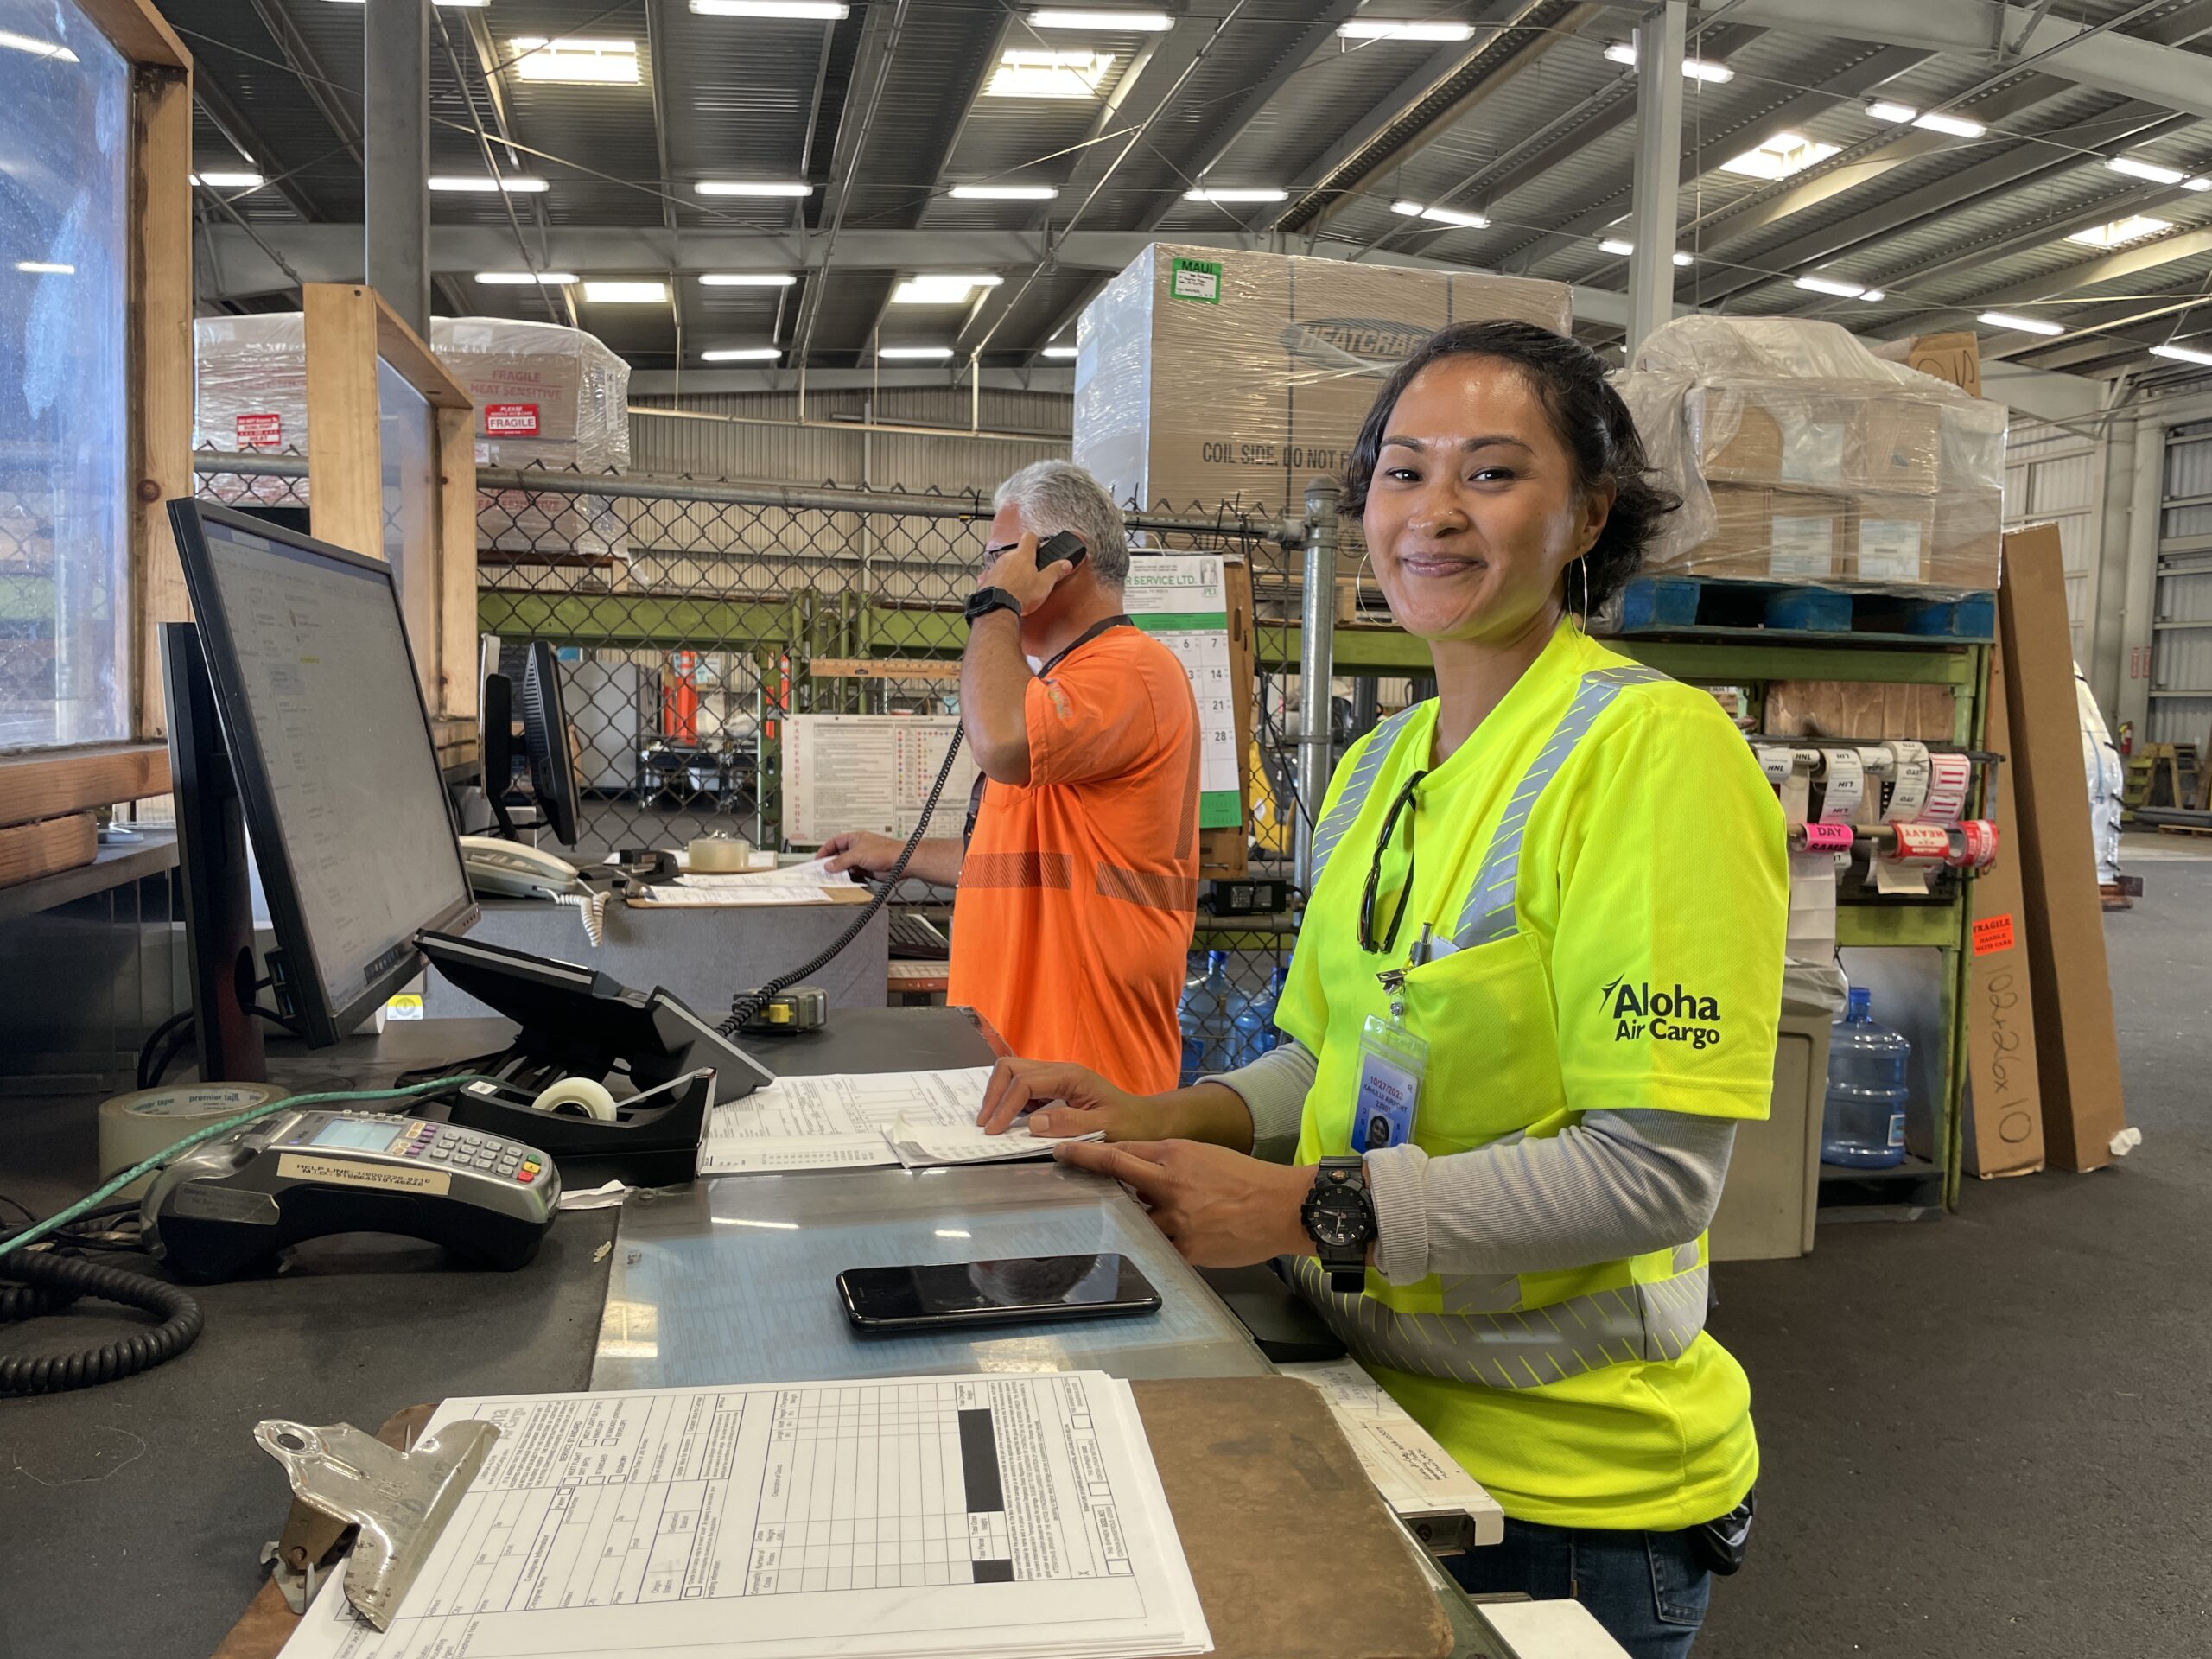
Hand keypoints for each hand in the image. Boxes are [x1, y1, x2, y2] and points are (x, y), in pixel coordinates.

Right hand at [819, 830, 902, 876]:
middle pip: (839, 855)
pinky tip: (843, 881)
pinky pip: (853, 874)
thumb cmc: (885, 851)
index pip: (834, 842)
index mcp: (854, 838)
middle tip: (822, 870)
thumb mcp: (857, 854)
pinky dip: (847, 877)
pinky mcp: (866, 870)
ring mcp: (862, 859)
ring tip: (831, 877)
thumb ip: (841, 861)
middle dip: (831, 862)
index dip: (825, 850)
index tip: (818, 859)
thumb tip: (829, 865)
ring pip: (845, 866)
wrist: (900, 862)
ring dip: (839, 871)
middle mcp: (857, 848)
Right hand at [974, 1056, 1174, 1140]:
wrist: (1144, 1121)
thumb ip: (1068, 1124)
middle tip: (986, 1124)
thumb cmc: (1129, 1124)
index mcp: (1071, 1076)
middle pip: (1012, 1068)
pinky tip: (1010, 1122)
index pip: (1025, 1083)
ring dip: (999, 1095)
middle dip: (994, 1093)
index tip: (993, 1131)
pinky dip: (1011, 1101)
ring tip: (993, 1123)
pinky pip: (1024, 1087)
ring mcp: (1056, 1077)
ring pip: (1014, 1073)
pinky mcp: (1055, 1087)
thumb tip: (1032, 1123)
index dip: (1005, 1106)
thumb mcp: (1102, 1128)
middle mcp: (1060, 1070)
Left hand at [978, 532, 1078, 616]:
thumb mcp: (1044, 584)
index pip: (1029, 537)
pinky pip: (997, 576)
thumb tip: (1065, 564)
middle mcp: (1007, 558)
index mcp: (1023, 555)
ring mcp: (996, 568)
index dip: (1036, 540)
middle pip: (1017, 552)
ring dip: (1013, 571)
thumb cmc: (1019, 594)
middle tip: (1033, 571)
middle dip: (1025, 560)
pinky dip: (1003, 581)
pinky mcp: (988, 579)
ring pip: (1007, 564)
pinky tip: (1009, 591)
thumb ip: (1056, 571)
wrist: (997, 607)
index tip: (1039, 546)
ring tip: (1021, 585)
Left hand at [1052, 1139, 1314, 1267]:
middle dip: (1086, 1167)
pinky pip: (1157, 1246)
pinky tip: (1165, 1242)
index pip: (1122, 1151)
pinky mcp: (1186, 1248)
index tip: (1065, 1151)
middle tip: (1063, 1166)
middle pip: (1117, 1171)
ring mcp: (1176, 1218)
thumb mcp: (1204, 1155)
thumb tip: (1133, 1174)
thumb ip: (1167, 1162)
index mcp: (1176, 1155)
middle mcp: (1170, 1183)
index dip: (1089, 1151)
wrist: (1283, 1206)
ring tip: (1132, 1220)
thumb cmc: (1246, 1179)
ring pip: (1133, 1217)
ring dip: (1127, 1217)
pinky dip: (1154, 1243)